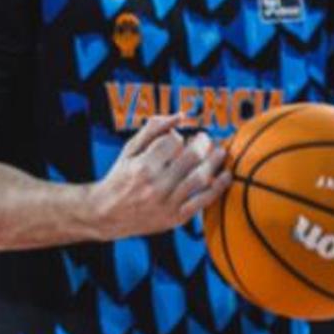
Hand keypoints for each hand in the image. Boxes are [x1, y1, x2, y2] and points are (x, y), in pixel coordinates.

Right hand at [86, 114, 230, 239]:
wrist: (108, 214)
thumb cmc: (120, 177)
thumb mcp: (129, 149)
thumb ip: (153, 129)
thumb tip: (180, 115)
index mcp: (143, 165)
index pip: (173, 142)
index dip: (180, 136)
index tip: (181, 137)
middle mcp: (156, 184)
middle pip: (191, 158)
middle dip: (204, 144)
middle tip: (206, 139)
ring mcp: (167, 203)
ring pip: (200, 179)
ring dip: (215, 162)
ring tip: (221, 152)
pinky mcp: (176, 218)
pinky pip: (202, 202)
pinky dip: (218, 188)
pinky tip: (226, 176)